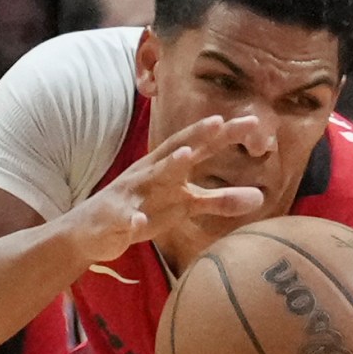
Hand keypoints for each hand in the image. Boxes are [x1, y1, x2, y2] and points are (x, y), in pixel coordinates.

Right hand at [58, 115, 267, 263]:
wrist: (92, 232)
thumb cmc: (145, 210)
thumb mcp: (184, 206)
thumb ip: (219, 200)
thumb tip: (260, 197)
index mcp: (166, 168)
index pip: (197, 145)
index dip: (221, 133)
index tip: (250, 121)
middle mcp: (149, 174)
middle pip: (176, 151)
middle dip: (197, 137)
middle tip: (219, 122)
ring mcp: (131, 195)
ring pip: (150, 178)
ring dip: (168, 166)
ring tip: (186, 156)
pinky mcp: (115, 220)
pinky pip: (123, 220)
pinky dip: (130, 220)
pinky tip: (137, 222)